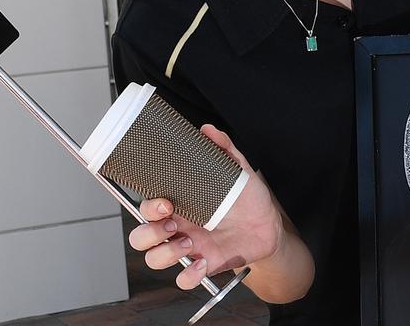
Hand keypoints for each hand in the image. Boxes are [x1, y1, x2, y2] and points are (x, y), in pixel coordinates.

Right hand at [127, 125, 285, 288]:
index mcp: (180, 206)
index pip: (147, 208)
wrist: (269, 226)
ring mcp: (189, 249)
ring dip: (165, 254)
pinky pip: (183, 279)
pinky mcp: (204, 265)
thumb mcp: (237, 171)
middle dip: (147, 233)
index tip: (165, 202)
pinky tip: (204, 264)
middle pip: (140, 237)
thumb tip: (208, 130)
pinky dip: (189, 276)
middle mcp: (178, 228)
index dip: (147, 207)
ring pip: (154, 259)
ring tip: (191, 244)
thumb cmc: (247, 198)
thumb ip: (223, 150)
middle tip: (172, 224)